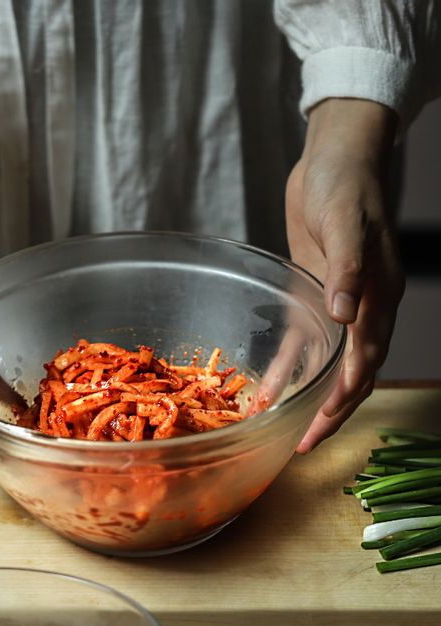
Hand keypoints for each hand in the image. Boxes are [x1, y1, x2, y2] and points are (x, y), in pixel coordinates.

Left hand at [285, 99, 403, 452]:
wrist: (334, 159)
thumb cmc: (345, 186)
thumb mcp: (344, 223)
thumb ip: (346, 269)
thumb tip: (344, 314)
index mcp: (378, 297)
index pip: (364, 361)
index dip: (344, 397)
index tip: (321, 425)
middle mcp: (362, 307)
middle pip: (350, 373)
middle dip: (329, 411)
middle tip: (302, 444)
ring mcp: (338, 303)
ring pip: (328, 364)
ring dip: (310, 397)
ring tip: (286, 427)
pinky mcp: (313, 294)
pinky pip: (301, 340)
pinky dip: (289, 365)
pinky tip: (271, 387)